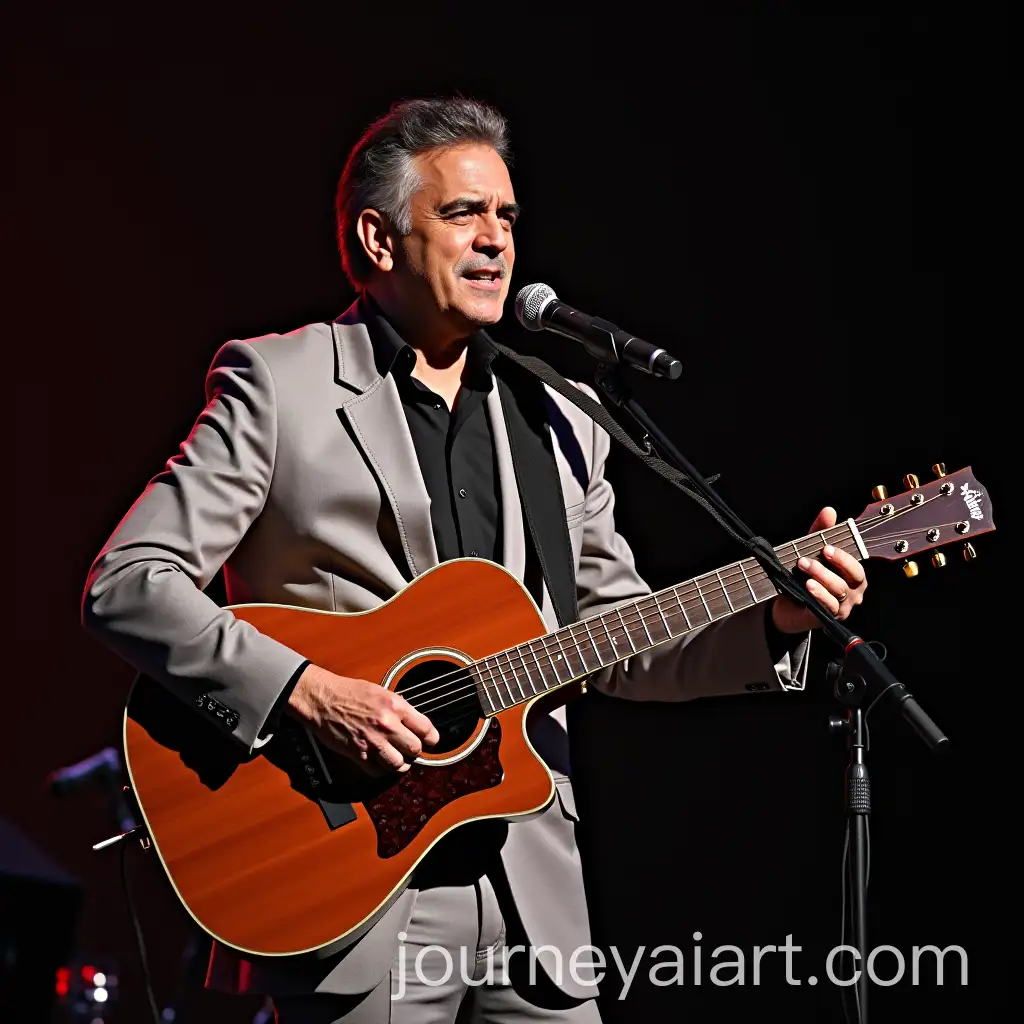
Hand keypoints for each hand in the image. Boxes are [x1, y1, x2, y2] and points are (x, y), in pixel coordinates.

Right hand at [286, 664, 438, 774]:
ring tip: (396, 757)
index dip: (431, 738)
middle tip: (410, 748)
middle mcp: (387, 724)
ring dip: (399, 763)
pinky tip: (379, 760)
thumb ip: (399, 708)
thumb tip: (415, 722)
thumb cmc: (349, 692)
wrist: (323, 699)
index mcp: (395, 706)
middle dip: (414, 751)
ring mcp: (372, 741)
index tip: (430, 741)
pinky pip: (377, 771)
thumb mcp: (381, 692)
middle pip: (415, 750)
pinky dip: (380, 769)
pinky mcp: (358, 754)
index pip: (426, 729)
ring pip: (399, 765)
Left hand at [771, 506, 866, 633]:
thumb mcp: (811, 551)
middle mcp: (853, 592)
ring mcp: (843, 606)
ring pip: (839, 590)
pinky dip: (819, 595)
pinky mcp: (829, 618)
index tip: (826, 547)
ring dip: (820, 576)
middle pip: (852, 578)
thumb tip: (829, 511)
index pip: (856, 565)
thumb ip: (820, 532)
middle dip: (832, 565)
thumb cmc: (804, 576)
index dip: (843, 556)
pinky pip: (829, 606)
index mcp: (853, 575)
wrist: (786, 605)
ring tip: (802, 567)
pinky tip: (808, 586)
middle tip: (808, 558)